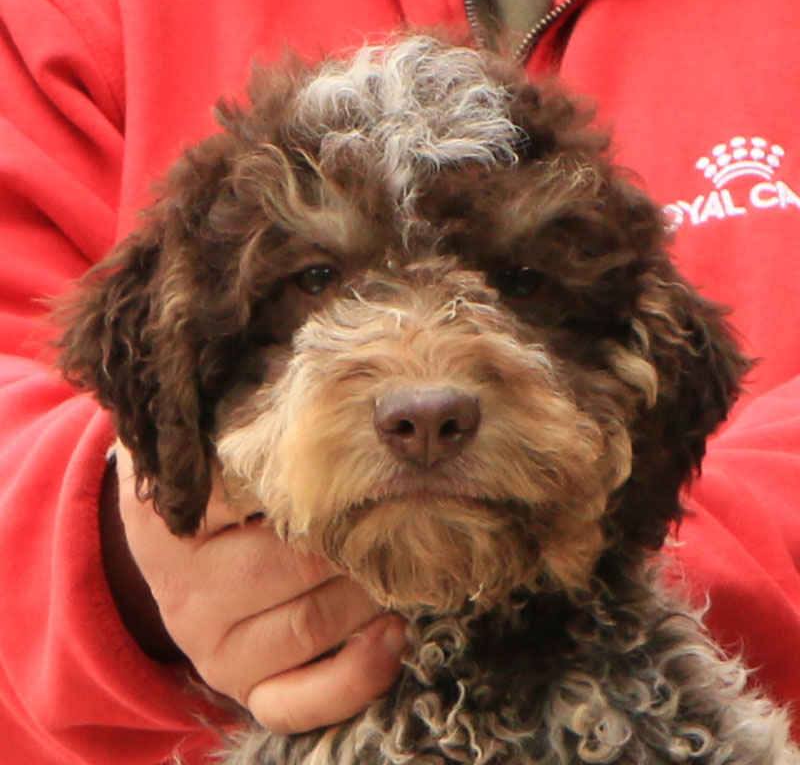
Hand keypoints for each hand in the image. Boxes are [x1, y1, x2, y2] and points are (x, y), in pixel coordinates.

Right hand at [111, 445, 405, 733]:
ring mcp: (210, 645)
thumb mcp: (208, 439)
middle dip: (355, 539)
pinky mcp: (239, 686)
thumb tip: (318, 385)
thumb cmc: (214, 481)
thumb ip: (246, 419)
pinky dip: (355, 676)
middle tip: (395, 510)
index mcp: (170, 516)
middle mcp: (183, 587)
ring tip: (398, 559)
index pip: (253, 495)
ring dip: (369, 592)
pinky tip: (392, 635)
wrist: (177, 547)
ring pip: (310, 625)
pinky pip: (296, 702)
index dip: (315, 479)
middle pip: (293, 563)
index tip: (354, 460)